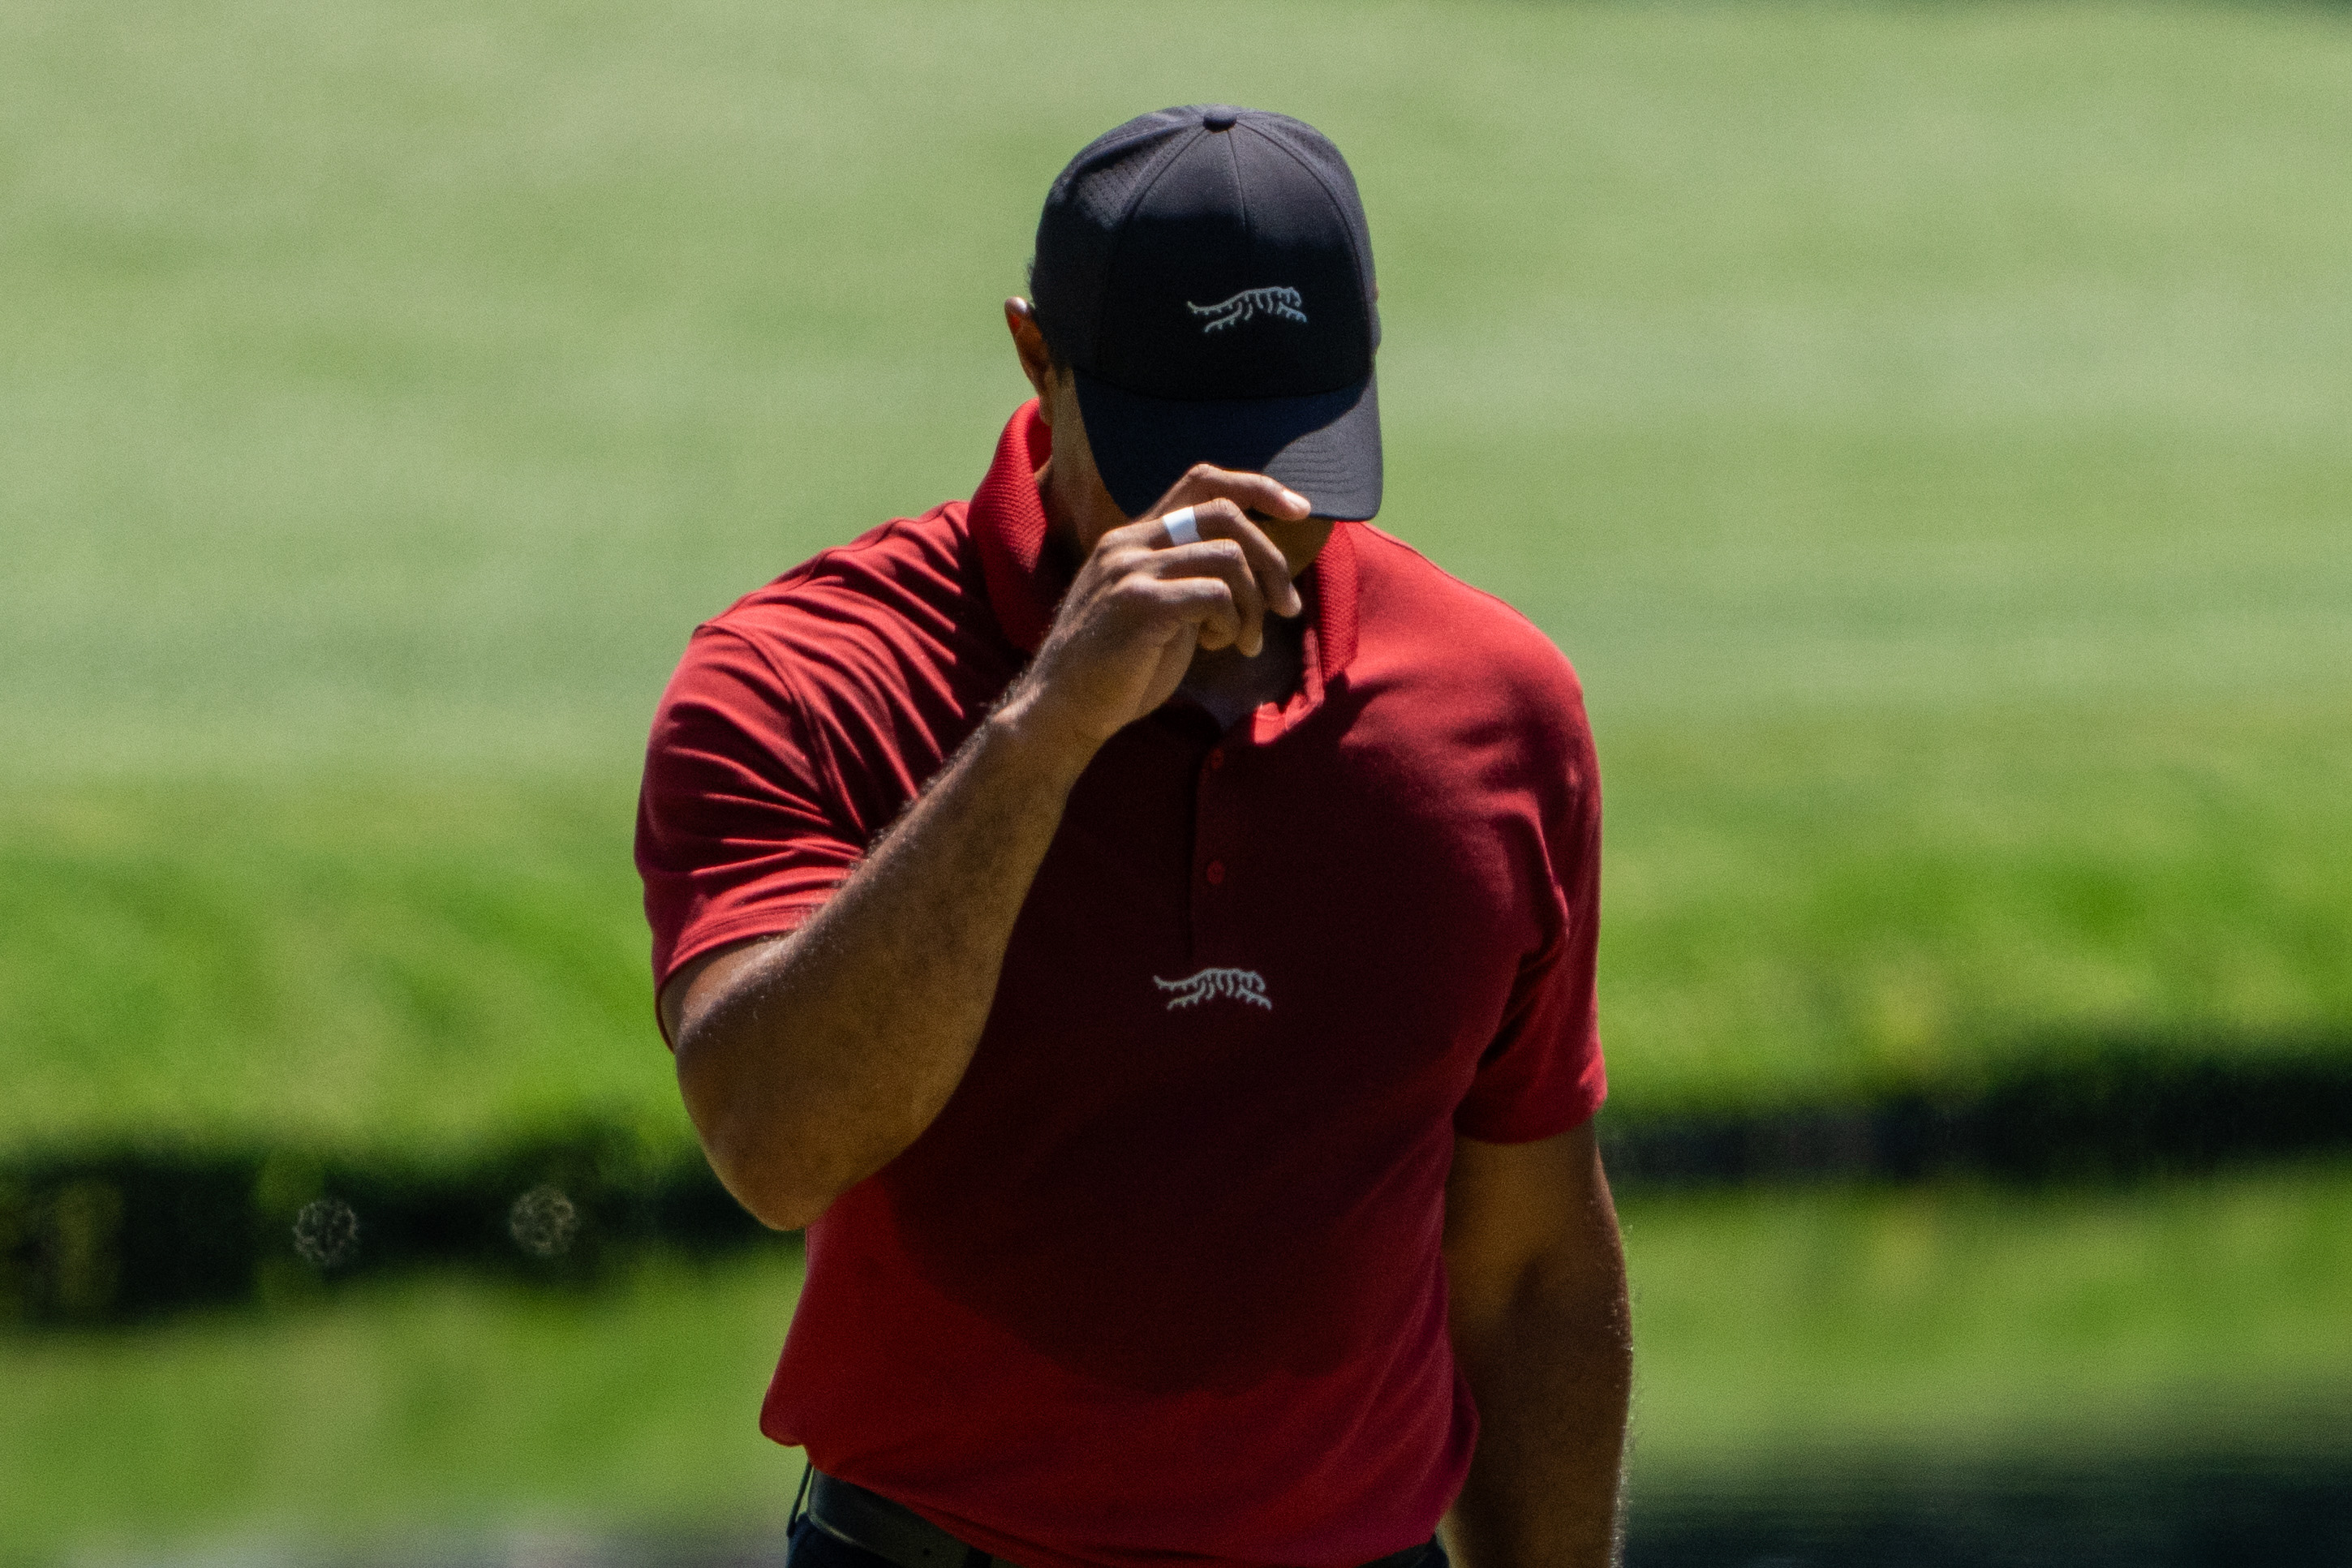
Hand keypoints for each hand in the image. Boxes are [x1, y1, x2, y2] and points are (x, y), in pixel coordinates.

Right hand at [1001, 464, 1312, 758]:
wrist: (1062, 710)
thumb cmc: (1116, 667)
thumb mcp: (1157, 607)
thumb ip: (1190, 578)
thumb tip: (1256, 569)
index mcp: (1135, 537)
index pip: (1203, 479)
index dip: (1258, 487)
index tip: (1300, 509)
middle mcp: (1130, 543)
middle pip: (1225, 513)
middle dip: (1271, 559)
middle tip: (1287, 607)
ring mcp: (1131, 570)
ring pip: (1228, 556)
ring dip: (1254, 603)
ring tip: (1245, 640)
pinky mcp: (1139, 604)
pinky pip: (1215, 594)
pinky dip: (1232, 622)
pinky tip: (1218, 645)